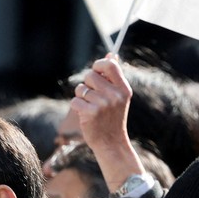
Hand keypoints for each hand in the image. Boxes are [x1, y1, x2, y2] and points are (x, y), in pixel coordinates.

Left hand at [70, 56, 145, 191]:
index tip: (96, 72)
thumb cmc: (112, 117)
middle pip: (90, 75)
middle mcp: (115, 95)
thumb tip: (112, 54)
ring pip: (80, 89)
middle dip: (86, 84)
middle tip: (92, 96)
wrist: (111, 143)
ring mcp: (103, 104)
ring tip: (91, 107)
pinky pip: (75, 101)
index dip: (98, 65)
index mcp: (124, 89)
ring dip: (81, 97)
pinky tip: (85, 115)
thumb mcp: (118, 96)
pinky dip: (77, 107)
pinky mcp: (90, 113)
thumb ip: (113, 75)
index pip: (109, 65)